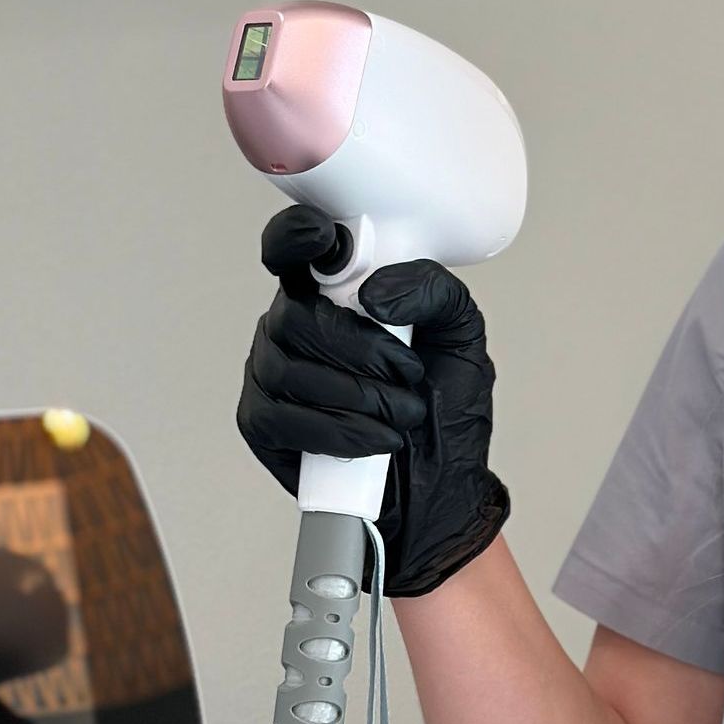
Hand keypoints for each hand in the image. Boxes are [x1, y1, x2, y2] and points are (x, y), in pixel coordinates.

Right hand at [236, 203, 510, 596]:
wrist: (440, 486)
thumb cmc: (445, 408)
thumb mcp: (460, 336)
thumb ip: (433, 291)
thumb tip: (376, 291)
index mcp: (335, 291)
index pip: (294, 246)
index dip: (297, 237)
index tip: (327, 242)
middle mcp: (294, 325)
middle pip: (295, 315)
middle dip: (360, 348)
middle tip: (407, 373)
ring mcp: (272, 373)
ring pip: (288, 367)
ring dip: (358, 395)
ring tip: (402, 413)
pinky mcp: (263, 423)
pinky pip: (281, 417)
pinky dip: (337, 430)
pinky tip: (373, 438)